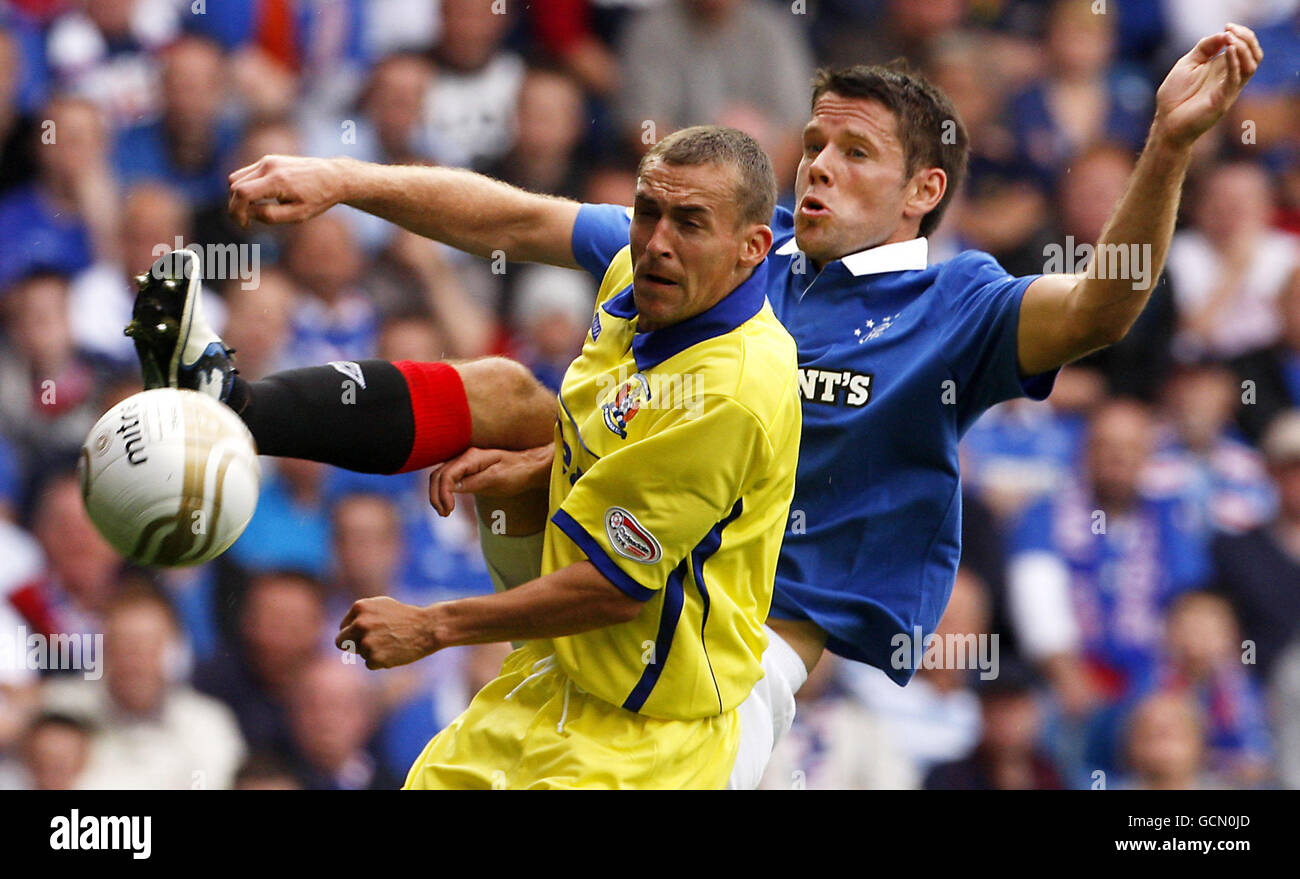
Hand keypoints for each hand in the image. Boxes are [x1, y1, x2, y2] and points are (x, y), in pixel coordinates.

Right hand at [227, 154, 347, 227]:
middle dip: (236, 205)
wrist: (334, 177)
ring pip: (237, 178)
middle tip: (247, 223)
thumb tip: (248, 214)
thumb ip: (270, 216)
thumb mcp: (298, 215)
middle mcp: (269, 166)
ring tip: (253, 211)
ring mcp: (268, 160)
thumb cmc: (318, 198)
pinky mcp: (269, 159)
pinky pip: (247, 173)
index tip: (244, 225)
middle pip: (235, 185)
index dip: (236, 211)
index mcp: (276, 180)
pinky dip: (246, 187)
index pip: (241, 192)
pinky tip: (259, 200)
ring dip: (239, 196)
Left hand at [336, 597, 438, 668]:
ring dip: (371, 652)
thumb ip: (361, 614)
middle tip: (370, 645)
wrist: (427, 628)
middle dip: (352, 645)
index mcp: (359, 607)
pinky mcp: (374, 658)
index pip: (343, 628)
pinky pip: (369, 664)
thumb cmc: (405, 616)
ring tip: (390, 644)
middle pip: (340, 642)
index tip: (368, 634)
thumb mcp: (381, 605)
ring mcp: (366, 641)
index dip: (354, 633)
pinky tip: (394, 652)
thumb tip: (344, 627)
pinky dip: (380, 661)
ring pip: (358, 654)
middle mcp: (359, 623)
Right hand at [428, 445, 551, 515]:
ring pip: (441, 477)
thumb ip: (473, 482)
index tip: (449, 510)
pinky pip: (449, 479)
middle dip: (436, 496)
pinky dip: (444, 492)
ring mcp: (466, 463)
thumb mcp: (497, 479)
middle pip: (438, 475)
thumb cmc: (517, 472)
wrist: (531, 466)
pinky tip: (448, 505)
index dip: (442, 493)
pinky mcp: (468, 470)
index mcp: (471, 457)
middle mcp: (465, 457)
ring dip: (438, 495)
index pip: (446, 475)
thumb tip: (451, 488)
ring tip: (444, 512)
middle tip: (444, 514)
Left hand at [1153, 23, 1262, 148]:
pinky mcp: (1222, 100)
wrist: (1166, 123)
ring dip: (1244, 49)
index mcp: (1222, 68)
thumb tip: (1223, 34)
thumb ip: (1204, 48)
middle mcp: (1229, 78)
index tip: (1227, 25)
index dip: (1241, 34)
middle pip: (1254, 55)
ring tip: (1231, 39)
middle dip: (1247, 38)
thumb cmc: (1175, 96)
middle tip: (1232, 30)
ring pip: (1251, 66)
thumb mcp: (1188, 64)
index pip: (1244, 48)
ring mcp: (1228, 90)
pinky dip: (1234, 63)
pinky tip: (1228, 50)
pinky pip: (1235, 80)